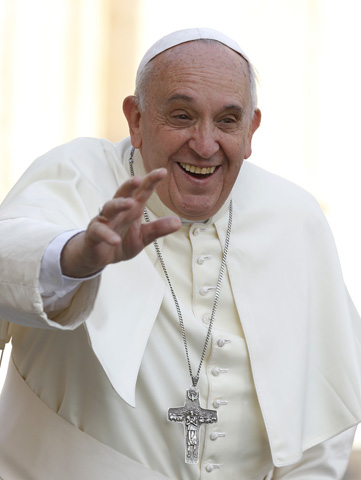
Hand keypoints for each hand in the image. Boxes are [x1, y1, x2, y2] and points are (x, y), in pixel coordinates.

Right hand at [61, 168, 180, 277]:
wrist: (98, 256)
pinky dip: (107, 235)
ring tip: (130, 203)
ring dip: (119, 204)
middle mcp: (118, 210)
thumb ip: (158, 229)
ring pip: (109, 207)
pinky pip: (99, 231)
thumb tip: (178, 221)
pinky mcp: (93, 233)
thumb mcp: (142, 237)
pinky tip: (115, 240)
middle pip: (123, 193)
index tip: (163, 171)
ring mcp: (104, 220)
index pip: (142, 191)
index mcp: (132, 209)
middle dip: (131, 184)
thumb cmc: (120, 241)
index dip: (151, 181)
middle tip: (140, 178)